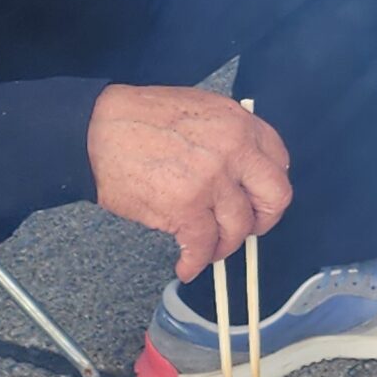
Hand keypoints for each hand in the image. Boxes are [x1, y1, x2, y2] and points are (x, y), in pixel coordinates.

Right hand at [88, 85, 292, 282]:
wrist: (97, 130)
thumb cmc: (141, 118)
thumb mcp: (203, 110)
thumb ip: (229, 136)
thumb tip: (242, 166)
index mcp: (241, 125)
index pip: (279, 162)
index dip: (269, 185)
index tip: (258, 198)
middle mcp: (235, 153)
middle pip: (275, 198)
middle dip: (263, 220)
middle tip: (246, 229)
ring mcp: (212, 182)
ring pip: (239, 228)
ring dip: (224, 246)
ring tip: (208, 249)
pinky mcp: (184, 208)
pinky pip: (202, 246)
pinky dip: (196, 263)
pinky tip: (187, 266)